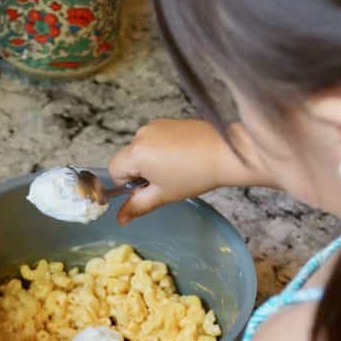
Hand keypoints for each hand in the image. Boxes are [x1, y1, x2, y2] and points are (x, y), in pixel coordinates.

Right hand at [108, 119, 269, 223]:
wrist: (226, 152)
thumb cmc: (195, 175)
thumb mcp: (163, 195)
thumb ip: (137, 206)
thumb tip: (120, 218)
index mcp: (136, 153)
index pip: (114, 169)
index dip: (127, 184)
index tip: (148, 188)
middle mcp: (141, 134)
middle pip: (127, 158)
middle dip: (140, 172)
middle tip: (165, 181)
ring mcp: (155, 125)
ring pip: (142, 149)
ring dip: (151, 161)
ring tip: (176, 169)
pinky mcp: (168, 121)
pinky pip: (155, 139)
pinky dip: (162, 149)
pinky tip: (182, 157)